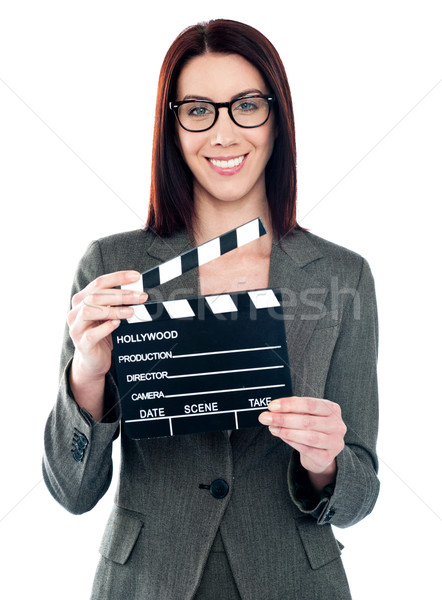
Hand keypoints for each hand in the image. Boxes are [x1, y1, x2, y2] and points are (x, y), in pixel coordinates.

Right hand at [67, 271, 146, 419]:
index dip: (118, 277)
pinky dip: (105, 327)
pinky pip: (91, 334)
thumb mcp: (110, 315)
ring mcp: (76, 328)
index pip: (99, 283)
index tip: (136, 276)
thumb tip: (139, 292)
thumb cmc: (103, 334)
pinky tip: (117, 324)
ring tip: (131, 311)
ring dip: (113, 310)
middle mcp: (75, 311)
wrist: (93, 360)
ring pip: (90, 311)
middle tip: (141, 296)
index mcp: (82, 300)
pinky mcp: (82, 344)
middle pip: (96, 296)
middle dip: (121, 295)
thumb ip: (118, 303)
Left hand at [258, 396, 345, 481]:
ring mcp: (335, 442)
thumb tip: (275, 408)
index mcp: (333, 409)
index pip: (310, 404)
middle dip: (283, 418)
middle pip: (307, 420)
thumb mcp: (306, 415)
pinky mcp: (328, 457)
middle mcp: (337, 425)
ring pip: (308, 436)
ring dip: (286, 431)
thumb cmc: (312, 428)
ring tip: (272, 428)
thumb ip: (294, 410)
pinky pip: (307, 449)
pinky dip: (292, 442)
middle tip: (265, 417)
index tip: (272, 406)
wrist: (321, 453)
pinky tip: (281, 436)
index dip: (289, 405)